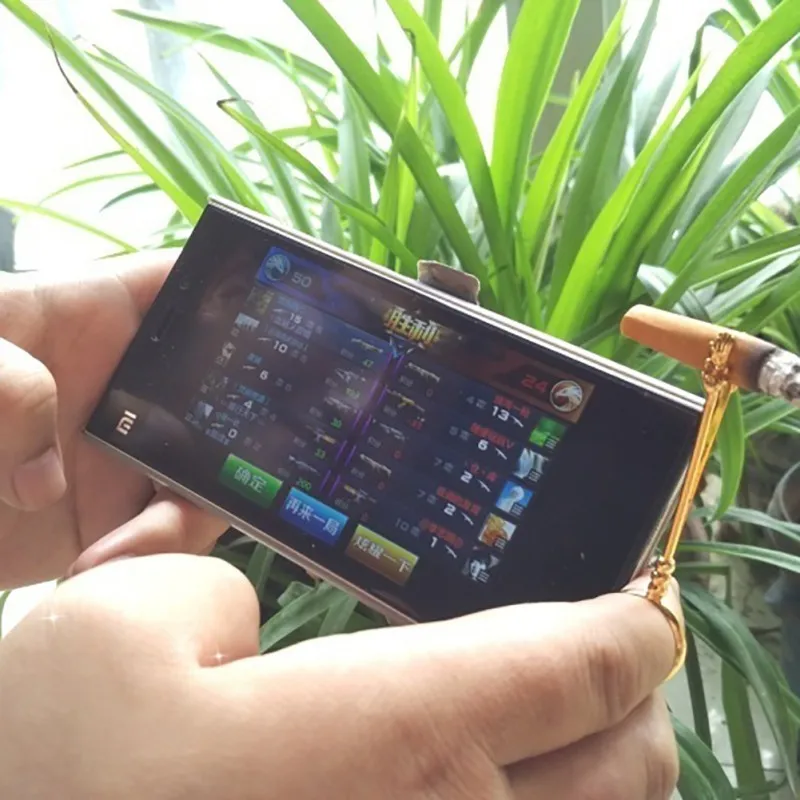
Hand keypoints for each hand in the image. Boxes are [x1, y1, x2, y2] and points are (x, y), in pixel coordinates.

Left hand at [0, 253, 226, 587]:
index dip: (245, 285)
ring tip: (125, 546)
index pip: (188, 283)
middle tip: (253, 461)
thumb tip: (51, 459)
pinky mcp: (112, 515)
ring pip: (210, 471)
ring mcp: (126, 450)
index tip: (297, 308)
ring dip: (191, 510)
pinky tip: (96, 569)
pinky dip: (152, 557)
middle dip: (250, 421)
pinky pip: (167, 534)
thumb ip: (1, 377)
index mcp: (95, 314)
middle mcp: (128, 383)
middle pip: (226, 388)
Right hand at [0, 554, 679, 798]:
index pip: (584, 662)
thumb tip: (234, 623)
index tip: (647, 593)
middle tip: (613, 653)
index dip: (634, 619)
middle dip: (638, 697)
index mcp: (397, 732)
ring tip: (570, 725)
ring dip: (609, 776)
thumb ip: (201, 584)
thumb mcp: (114, 628)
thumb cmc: (54, 784)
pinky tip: (486, 789)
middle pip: (628, 764)